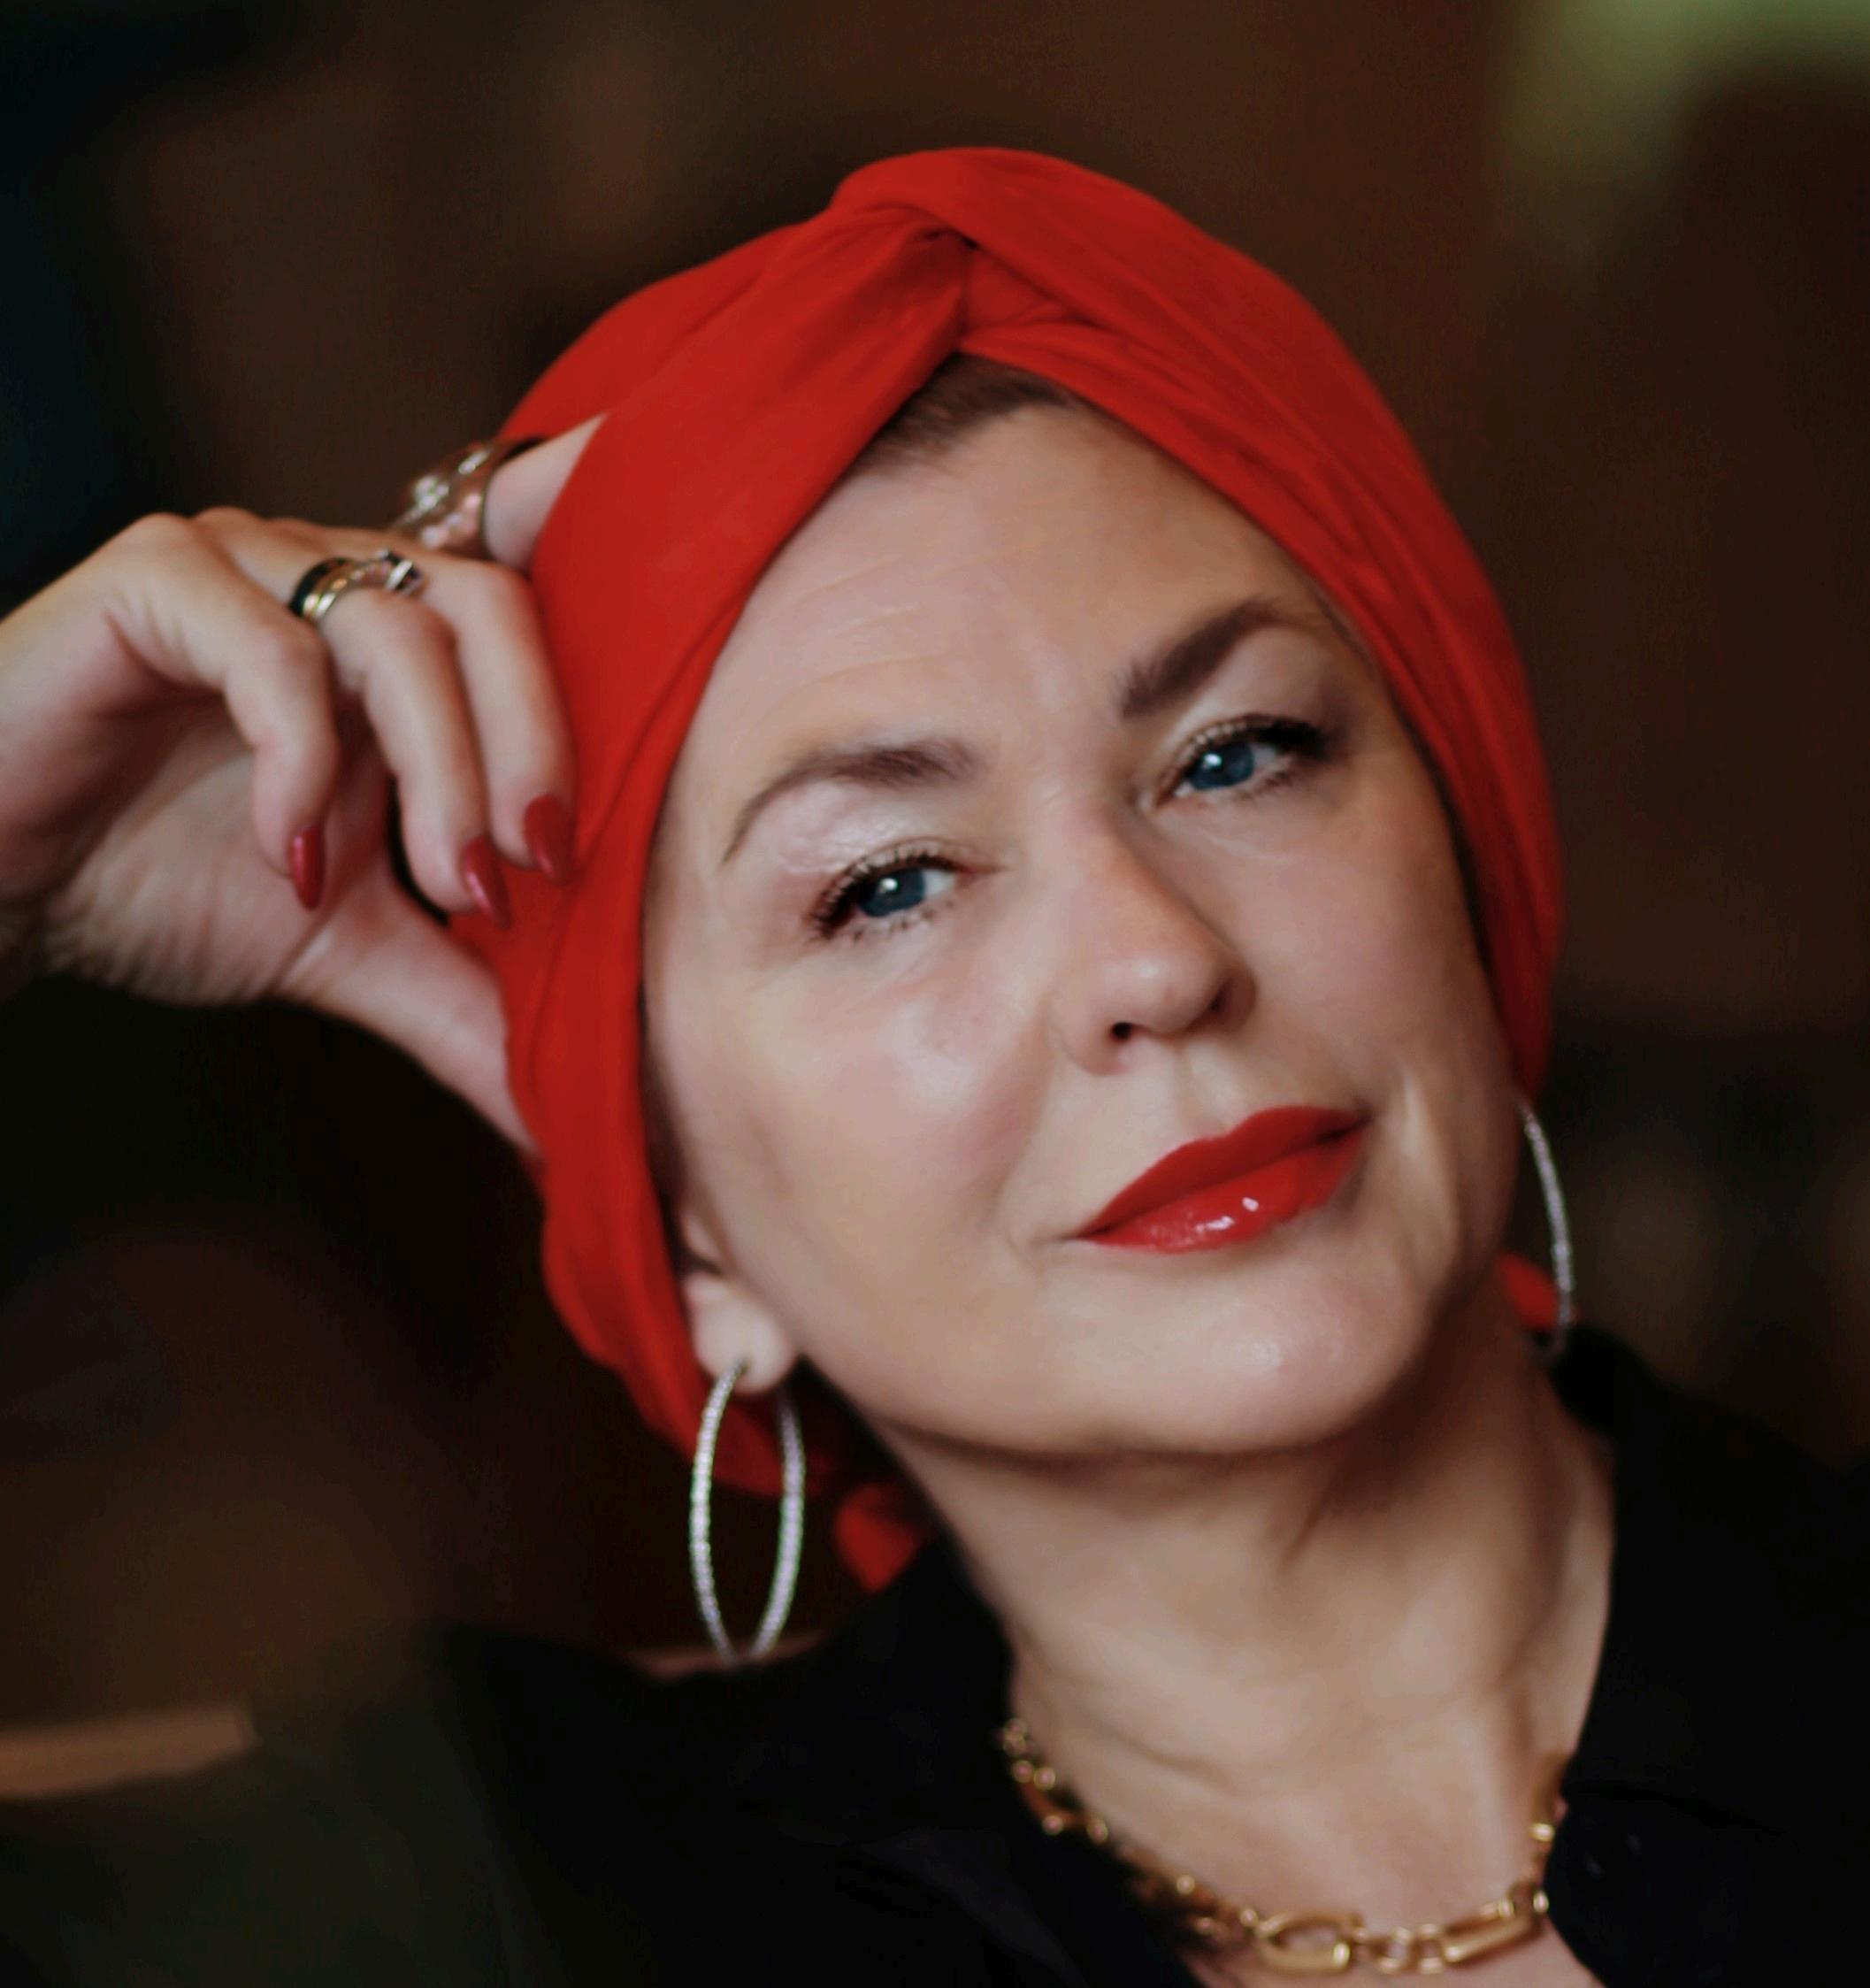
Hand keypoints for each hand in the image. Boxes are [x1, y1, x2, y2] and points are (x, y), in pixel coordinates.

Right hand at [0, 418, 601, 1152]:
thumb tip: (572, 1107)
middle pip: (488, 610)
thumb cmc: (156, 878)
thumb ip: (461, 1002)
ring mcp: (248, 563)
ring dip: (437, 770)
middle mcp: (337, 582)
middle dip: (529, 748)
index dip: (572, 744)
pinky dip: (302, 760)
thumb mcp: (344, 946)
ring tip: (432, 889)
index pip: (536, 642)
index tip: (575, 872)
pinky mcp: (155, 577)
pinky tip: (292, 858)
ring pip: (393, 625)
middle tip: (528, 875)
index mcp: (401, 649)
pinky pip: (267, 646)